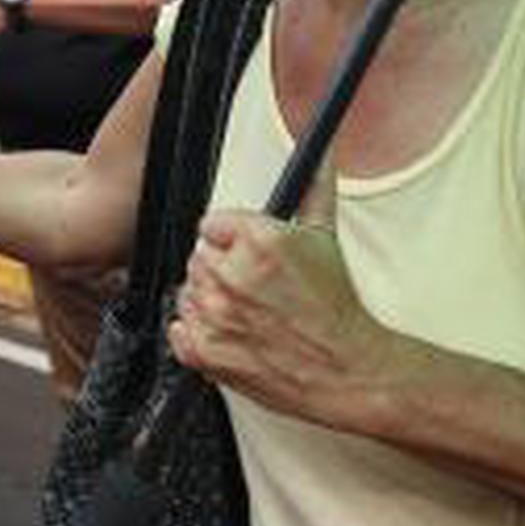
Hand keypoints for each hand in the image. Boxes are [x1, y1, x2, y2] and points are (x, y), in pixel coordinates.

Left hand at [165, 170, 417, 432]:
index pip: (212, 224)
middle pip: (200, 257)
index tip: (247, 253)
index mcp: (260, 241)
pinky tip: (232, 333)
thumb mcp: (327, 238)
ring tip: (249, 313)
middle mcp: (233, 275)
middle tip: (255, 288)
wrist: (345, 370)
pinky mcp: (204, 350)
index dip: (231, 239)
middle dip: (224, 269)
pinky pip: (178, 329)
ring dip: (211, 300)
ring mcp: (215, 314)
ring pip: (189, 292)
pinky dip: (199, 333)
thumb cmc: (337, 310)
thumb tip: (321, 155)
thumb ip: (315, 189)